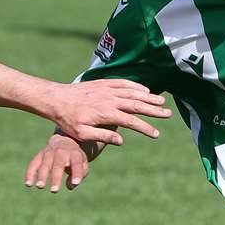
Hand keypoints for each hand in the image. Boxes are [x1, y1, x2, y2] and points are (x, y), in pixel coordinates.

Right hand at [25, 133, 89, 191]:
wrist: (64, 140)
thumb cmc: (75, 158)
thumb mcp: (82, 163)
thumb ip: (80, 174)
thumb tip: (70, 186)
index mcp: (74, 154)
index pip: (76, 164)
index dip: (76, 173)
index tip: (75, 183)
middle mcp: (61, 152)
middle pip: (58, 165)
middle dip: (56, 178)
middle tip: (54, 190)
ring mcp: (49, 152)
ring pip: (45, 164)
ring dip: (42, 176)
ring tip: (40, 186)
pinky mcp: (40, 155)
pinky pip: (33, 164)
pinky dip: (30, 173)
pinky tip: (28, 184)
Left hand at [45, 78, 170, 145]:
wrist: (56, 99)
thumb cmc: (68, 120)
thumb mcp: (82, 133)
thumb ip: (102, 136)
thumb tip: (122, 141)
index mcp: (106, 114)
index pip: (131, 121)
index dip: (145, 128)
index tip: (156, 134)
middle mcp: (110, 99)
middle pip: (137, 104)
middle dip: (154, 110)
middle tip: (168, 114)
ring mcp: (107, 89)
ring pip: (133, 92)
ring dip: (149, 97)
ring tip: (162, 101)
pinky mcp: (103, 83)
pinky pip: (123, 83)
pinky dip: (136, 86)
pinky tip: (145, 89)